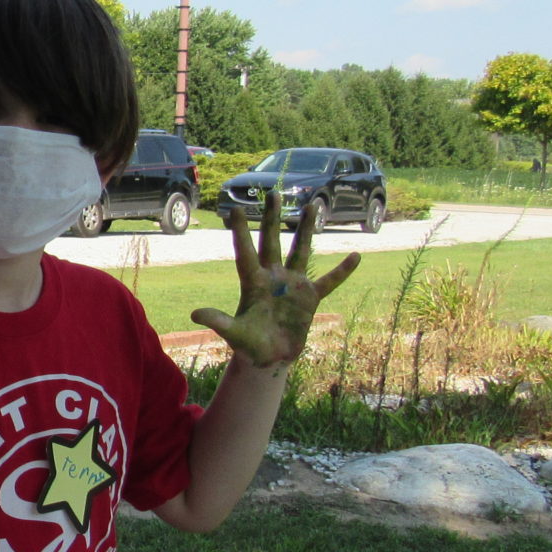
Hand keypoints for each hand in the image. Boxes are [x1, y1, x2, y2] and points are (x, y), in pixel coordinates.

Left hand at [191, 189, 359, 367]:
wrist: (270, 358)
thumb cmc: (249, 345)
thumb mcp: (234, 334)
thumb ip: (219, 322)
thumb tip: (195, 314)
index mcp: (252, 283)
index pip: (245, 252)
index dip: (240, 232)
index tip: (234, 208)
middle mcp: (272, 278)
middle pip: (272, 242)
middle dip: (272, 218)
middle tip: (274, 194)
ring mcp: (292, 285)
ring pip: (300, 251)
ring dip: (306, 229)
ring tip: (311, 206)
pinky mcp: (310, 297)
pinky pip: (329, 281)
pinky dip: (342, 271)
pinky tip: (356, 256)